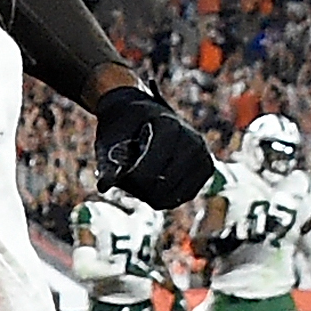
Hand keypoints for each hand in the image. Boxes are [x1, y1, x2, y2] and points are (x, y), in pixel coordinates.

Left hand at [96, 83, 215, 207]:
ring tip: (140, 174)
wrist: (140, 112)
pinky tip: (154, 180)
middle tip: (126, 175)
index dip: (129, 179)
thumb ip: (107, 162)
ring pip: (171, 197)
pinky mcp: (206, 169)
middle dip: (137, 187)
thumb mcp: (109, 138)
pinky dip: (164, 196)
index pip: (149, 169)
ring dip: (149, 194)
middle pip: (161, 186)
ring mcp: (202, 154)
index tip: (115, 175)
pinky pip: (182, 197)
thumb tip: (104, 186)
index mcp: (168, 125)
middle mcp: (192, 139)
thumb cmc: (122, 125)